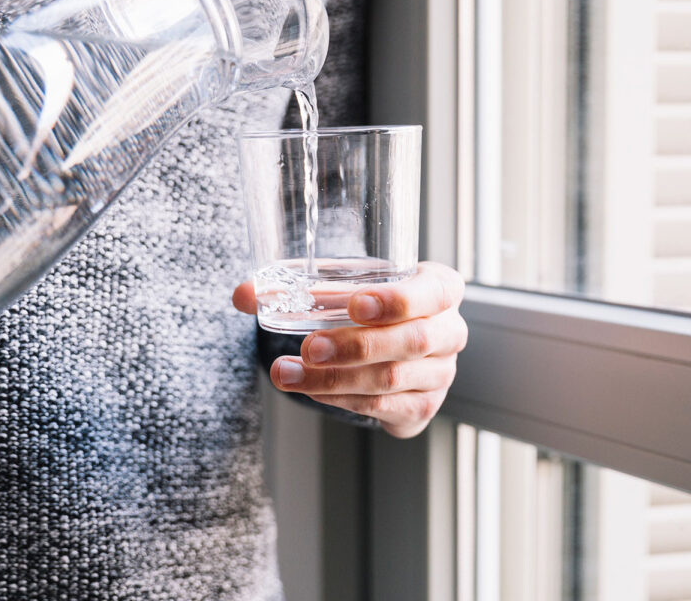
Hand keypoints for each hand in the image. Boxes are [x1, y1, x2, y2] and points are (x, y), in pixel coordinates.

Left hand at [233, 262, 466, 438]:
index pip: (434, 292)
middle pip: (409, 341)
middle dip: (354, 346)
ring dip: (334, 379)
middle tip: (309, 347)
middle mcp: (449, 331)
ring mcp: (440, 373)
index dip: (397, 300)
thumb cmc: (373, 303)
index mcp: (441, 288)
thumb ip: (297, 285)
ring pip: (390, 379)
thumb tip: (242, 294)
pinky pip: (381, 406)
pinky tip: (310, 389)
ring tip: (288, 373)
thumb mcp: (345, 284)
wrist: (395, 343)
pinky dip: (342, 398)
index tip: (355, 305)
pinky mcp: (421, 406)